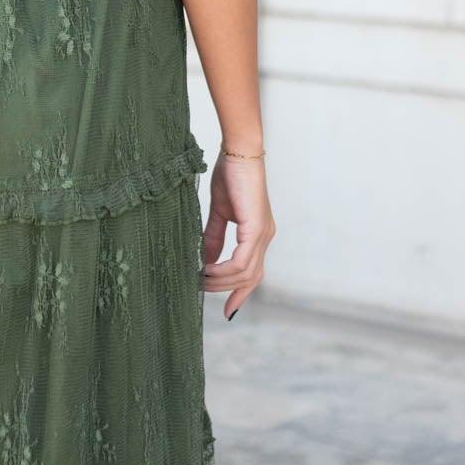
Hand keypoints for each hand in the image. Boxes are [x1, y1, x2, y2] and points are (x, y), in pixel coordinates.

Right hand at [201, 151, 275, 320]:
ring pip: (246, 273)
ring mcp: (263, 234)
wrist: (238, 153)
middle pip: (251, 278)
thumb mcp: (219, 211)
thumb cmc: (230, 175)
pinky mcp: (256, 228)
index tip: (228, 311)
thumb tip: (205, 259)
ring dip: (221, 280)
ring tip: (200, 279)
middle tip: (207, 297)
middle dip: (230, 292)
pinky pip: (242, 260)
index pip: (252, 272)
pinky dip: (224, 268)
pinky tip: (208, 269)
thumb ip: (213, 236)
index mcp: (258, 234)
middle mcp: (265, 237)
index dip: (240, 292)